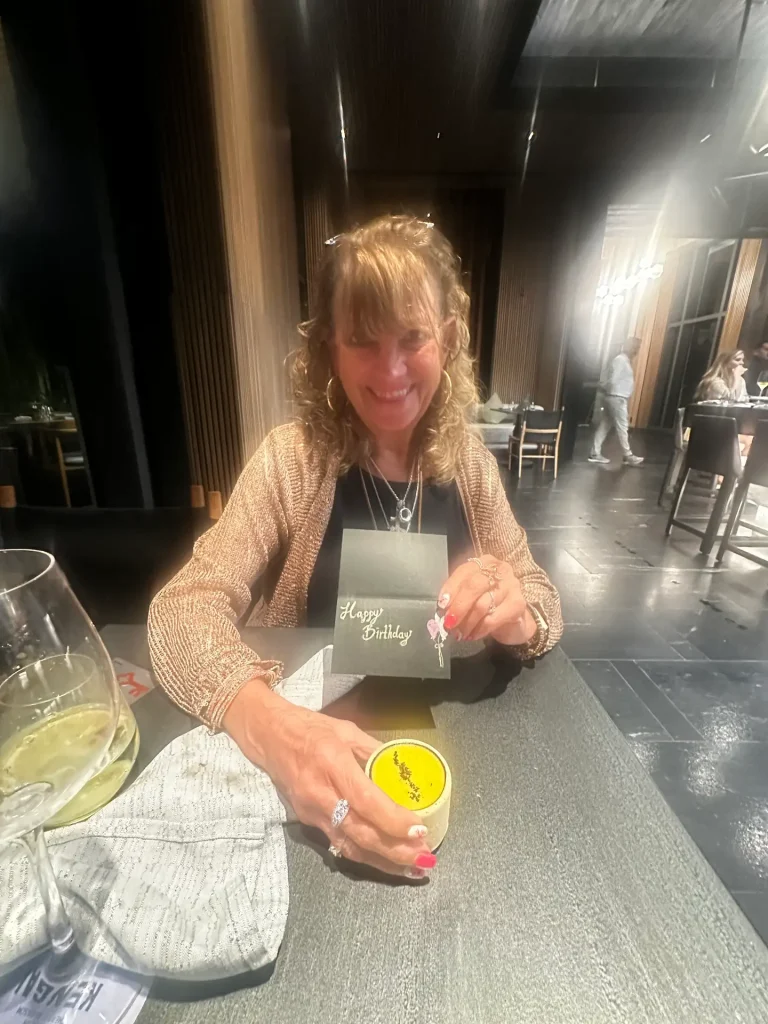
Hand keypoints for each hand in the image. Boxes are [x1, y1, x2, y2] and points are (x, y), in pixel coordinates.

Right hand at [223, 682, 434, 877]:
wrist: (268, 736)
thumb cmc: (310, 727)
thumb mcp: (347, 730)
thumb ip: (374, 751)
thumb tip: (403, 770)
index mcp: (332, 764)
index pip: (366, 801)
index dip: (393, 820)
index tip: (420, 830)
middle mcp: (321, 794)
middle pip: (361, 833)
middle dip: (395, 851)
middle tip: (424, 859)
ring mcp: (312, 812)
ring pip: (350, 846)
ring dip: (383, 862)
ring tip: (412, 868)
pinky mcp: (308, 822)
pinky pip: (340, 844)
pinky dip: (365, 856)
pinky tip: (385, 862)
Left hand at [437, 554, 536, 645]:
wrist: (515, 620)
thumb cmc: (489, 604)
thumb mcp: (472, 595)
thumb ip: (458, 595)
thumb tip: (443, 606)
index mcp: (486, 562)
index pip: (464, 571)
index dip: (451, 588)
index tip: (442, 605)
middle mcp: (500, 569)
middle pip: (474, 585)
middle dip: (458, 606)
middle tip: (449, 623)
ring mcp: (511, 585)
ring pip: (482, 605)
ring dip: (467, 622)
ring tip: (460, 633)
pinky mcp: (518, 604)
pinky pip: (492, 619)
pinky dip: (479, 629)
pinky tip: (473, 635)